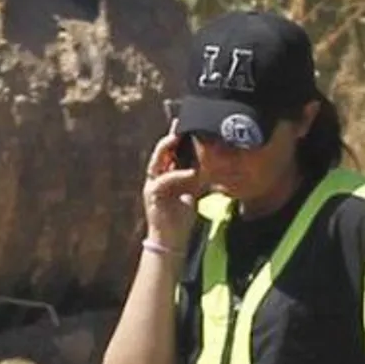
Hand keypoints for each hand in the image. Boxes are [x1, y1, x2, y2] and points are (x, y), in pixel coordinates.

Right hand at [142, 122, 200, 246]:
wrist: (172, 239)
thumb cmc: (181, 217)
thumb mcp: (192, 192)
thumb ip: (196, 177)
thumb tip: (212, 164)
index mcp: (165, 175)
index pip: (169, 152)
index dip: (176, 138)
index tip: (186, 124)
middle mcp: (156, 178)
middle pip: (160, 152)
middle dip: (170, 137)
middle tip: (180, 124)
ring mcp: (152, 185)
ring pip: (157, 161)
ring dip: (167, 149)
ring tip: (178, 138)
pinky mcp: (152, 195)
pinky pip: (163, 180)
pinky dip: (177, 175)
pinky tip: (190, 172)